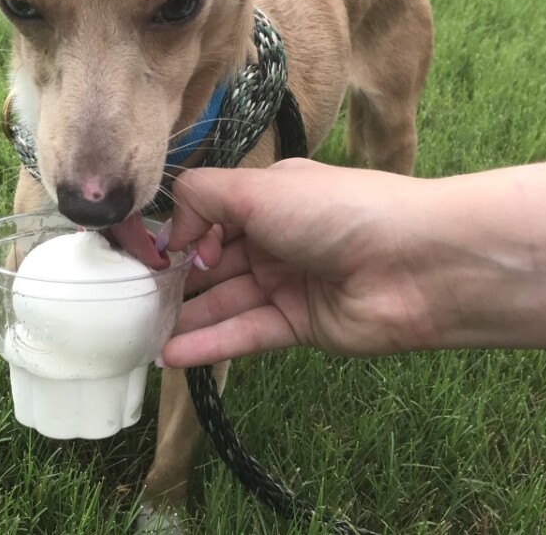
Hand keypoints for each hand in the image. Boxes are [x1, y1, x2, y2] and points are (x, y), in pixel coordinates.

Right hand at [158, 158, 446, 366]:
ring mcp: (288, 283)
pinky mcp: (300, 326)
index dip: (181, 231)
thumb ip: (203, 198)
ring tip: (140, 334)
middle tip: (129, 301)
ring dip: (186, 317)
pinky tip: (171, 354)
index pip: (210, 213)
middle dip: (174, 279)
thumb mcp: (259, 189)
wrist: (416, 264)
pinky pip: (246, 334)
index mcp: (270, 197)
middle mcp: (277, 237)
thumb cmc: (337, 212)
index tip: (149, 253)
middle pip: (214, 261)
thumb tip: (171, 231)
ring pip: (226, 301)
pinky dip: (210, 344)